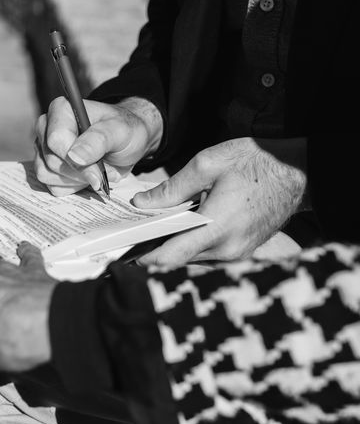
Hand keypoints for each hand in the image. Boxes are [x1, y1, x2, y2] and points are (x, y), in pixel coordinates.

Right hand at [34, 96, 162, 195]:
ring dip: (75, 180)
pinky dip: (72, 187)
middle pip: (52, 160)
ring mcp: (43, 147)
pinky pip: (51, 186)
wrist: (126, 144)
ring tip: (94, 170)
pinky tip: (85, 176)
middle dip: (80, 172)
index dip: (76, 161)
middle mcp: (47, 126)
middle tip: (102, 170)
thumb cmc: (123, 131)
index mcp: (62, 110)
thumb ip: (98, 140)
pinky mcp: (45, 166)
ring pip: (47, 175)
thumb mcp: (120, 131)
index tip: (99, 173)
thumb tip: (74, 156)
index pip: (56, 140)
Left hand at [132, 137, 307, 265]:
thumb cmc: (256, 162)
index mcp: (216, 227)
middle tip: (132, 240)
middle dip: (154, 252)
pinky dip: (191, 246)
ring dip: (173, 248)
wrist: (298, 170)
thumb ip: (172, 188)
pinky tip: (181, 230)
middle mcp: (228, 249)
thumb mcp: (208, 164)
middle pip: (179, 261)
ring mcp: (238, 253)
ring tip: (152, 233)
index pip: (171, 256)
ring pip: (194, 259)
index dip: (144, 260)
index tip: (123, 258)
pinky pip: (209, 255)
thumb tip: (142, 204)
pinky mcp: (243, 251)